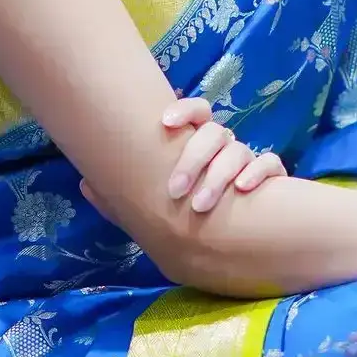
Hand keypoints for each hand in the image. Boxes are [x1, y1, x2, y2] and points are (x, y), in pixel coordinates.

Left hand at [80, 97, 286, 217]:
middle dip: (193, 158)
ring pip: (238, 150)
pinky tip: (243, 190)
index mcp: (198, 144)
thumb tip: (84, 183)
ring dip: (219, 175)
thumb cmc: (189, 216)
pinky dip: (258, 173)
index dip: (183, 109)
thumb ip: (122, 197)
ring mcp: (248, 161)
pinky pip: (271, 165)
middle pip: (214, 133)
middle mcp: (224, 147)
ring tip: (200, 206)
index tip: (164, 124)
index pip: (197, 111)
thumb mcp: (152, 208)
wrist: (234, 246)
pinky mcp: (272, 180)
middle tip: (174, 192)